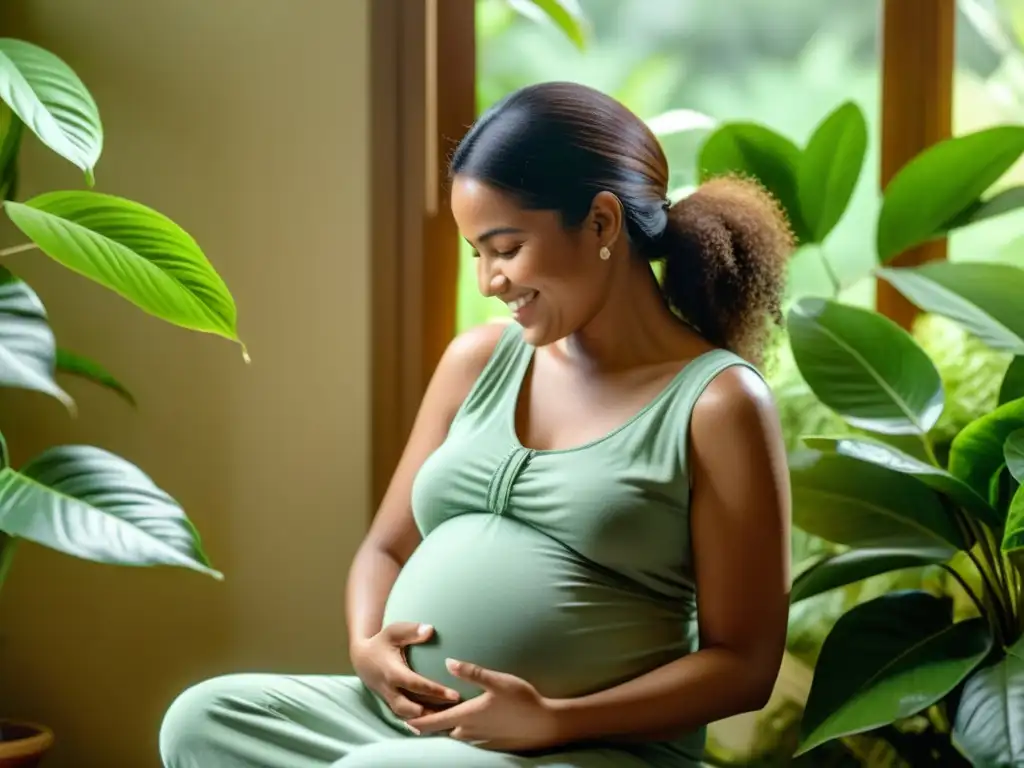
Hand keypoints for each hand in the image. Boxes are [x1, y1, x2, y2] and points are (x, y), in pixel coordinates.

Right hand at [351, 622, 460, 718]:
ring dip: (426, 721)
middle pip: (410, 708)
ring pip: (407, 717)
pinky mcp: (391, 704)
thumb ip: (411, 631)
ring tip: (449, 722)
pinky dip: (420, 722)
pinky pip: (405, 717)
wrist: (361, 659)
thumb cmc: (381, 642)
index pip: (415, 685)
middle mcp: (390, 690)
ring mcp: (389, 699)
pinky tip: (438, 724)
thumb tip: (430, 630)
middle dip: (431, 713)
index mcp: (392, 673)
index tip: (455, 695)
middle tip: (453, 713)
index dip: (435, 691)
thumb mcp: (393, 632)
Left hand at [406, 659, 563, 751]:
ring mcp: (480, 739)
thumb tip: (448, 662)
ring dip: (447, 726)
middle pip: (443, 730)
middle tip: (419, 710)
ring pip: (456, 735)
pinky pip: (469, 737)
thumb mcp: (498, 681)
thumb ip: (472, 672)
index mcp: (467, 716)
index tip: (404, 718)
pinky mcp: (491, 742)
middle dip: (430, 722)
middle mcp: (469, 731)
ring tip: (440, 714)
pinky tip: (468, 721)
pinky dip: (462, 729)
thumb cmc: (522, 700)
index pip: (433, 722)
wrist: (545, 724)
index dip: (416, 721)